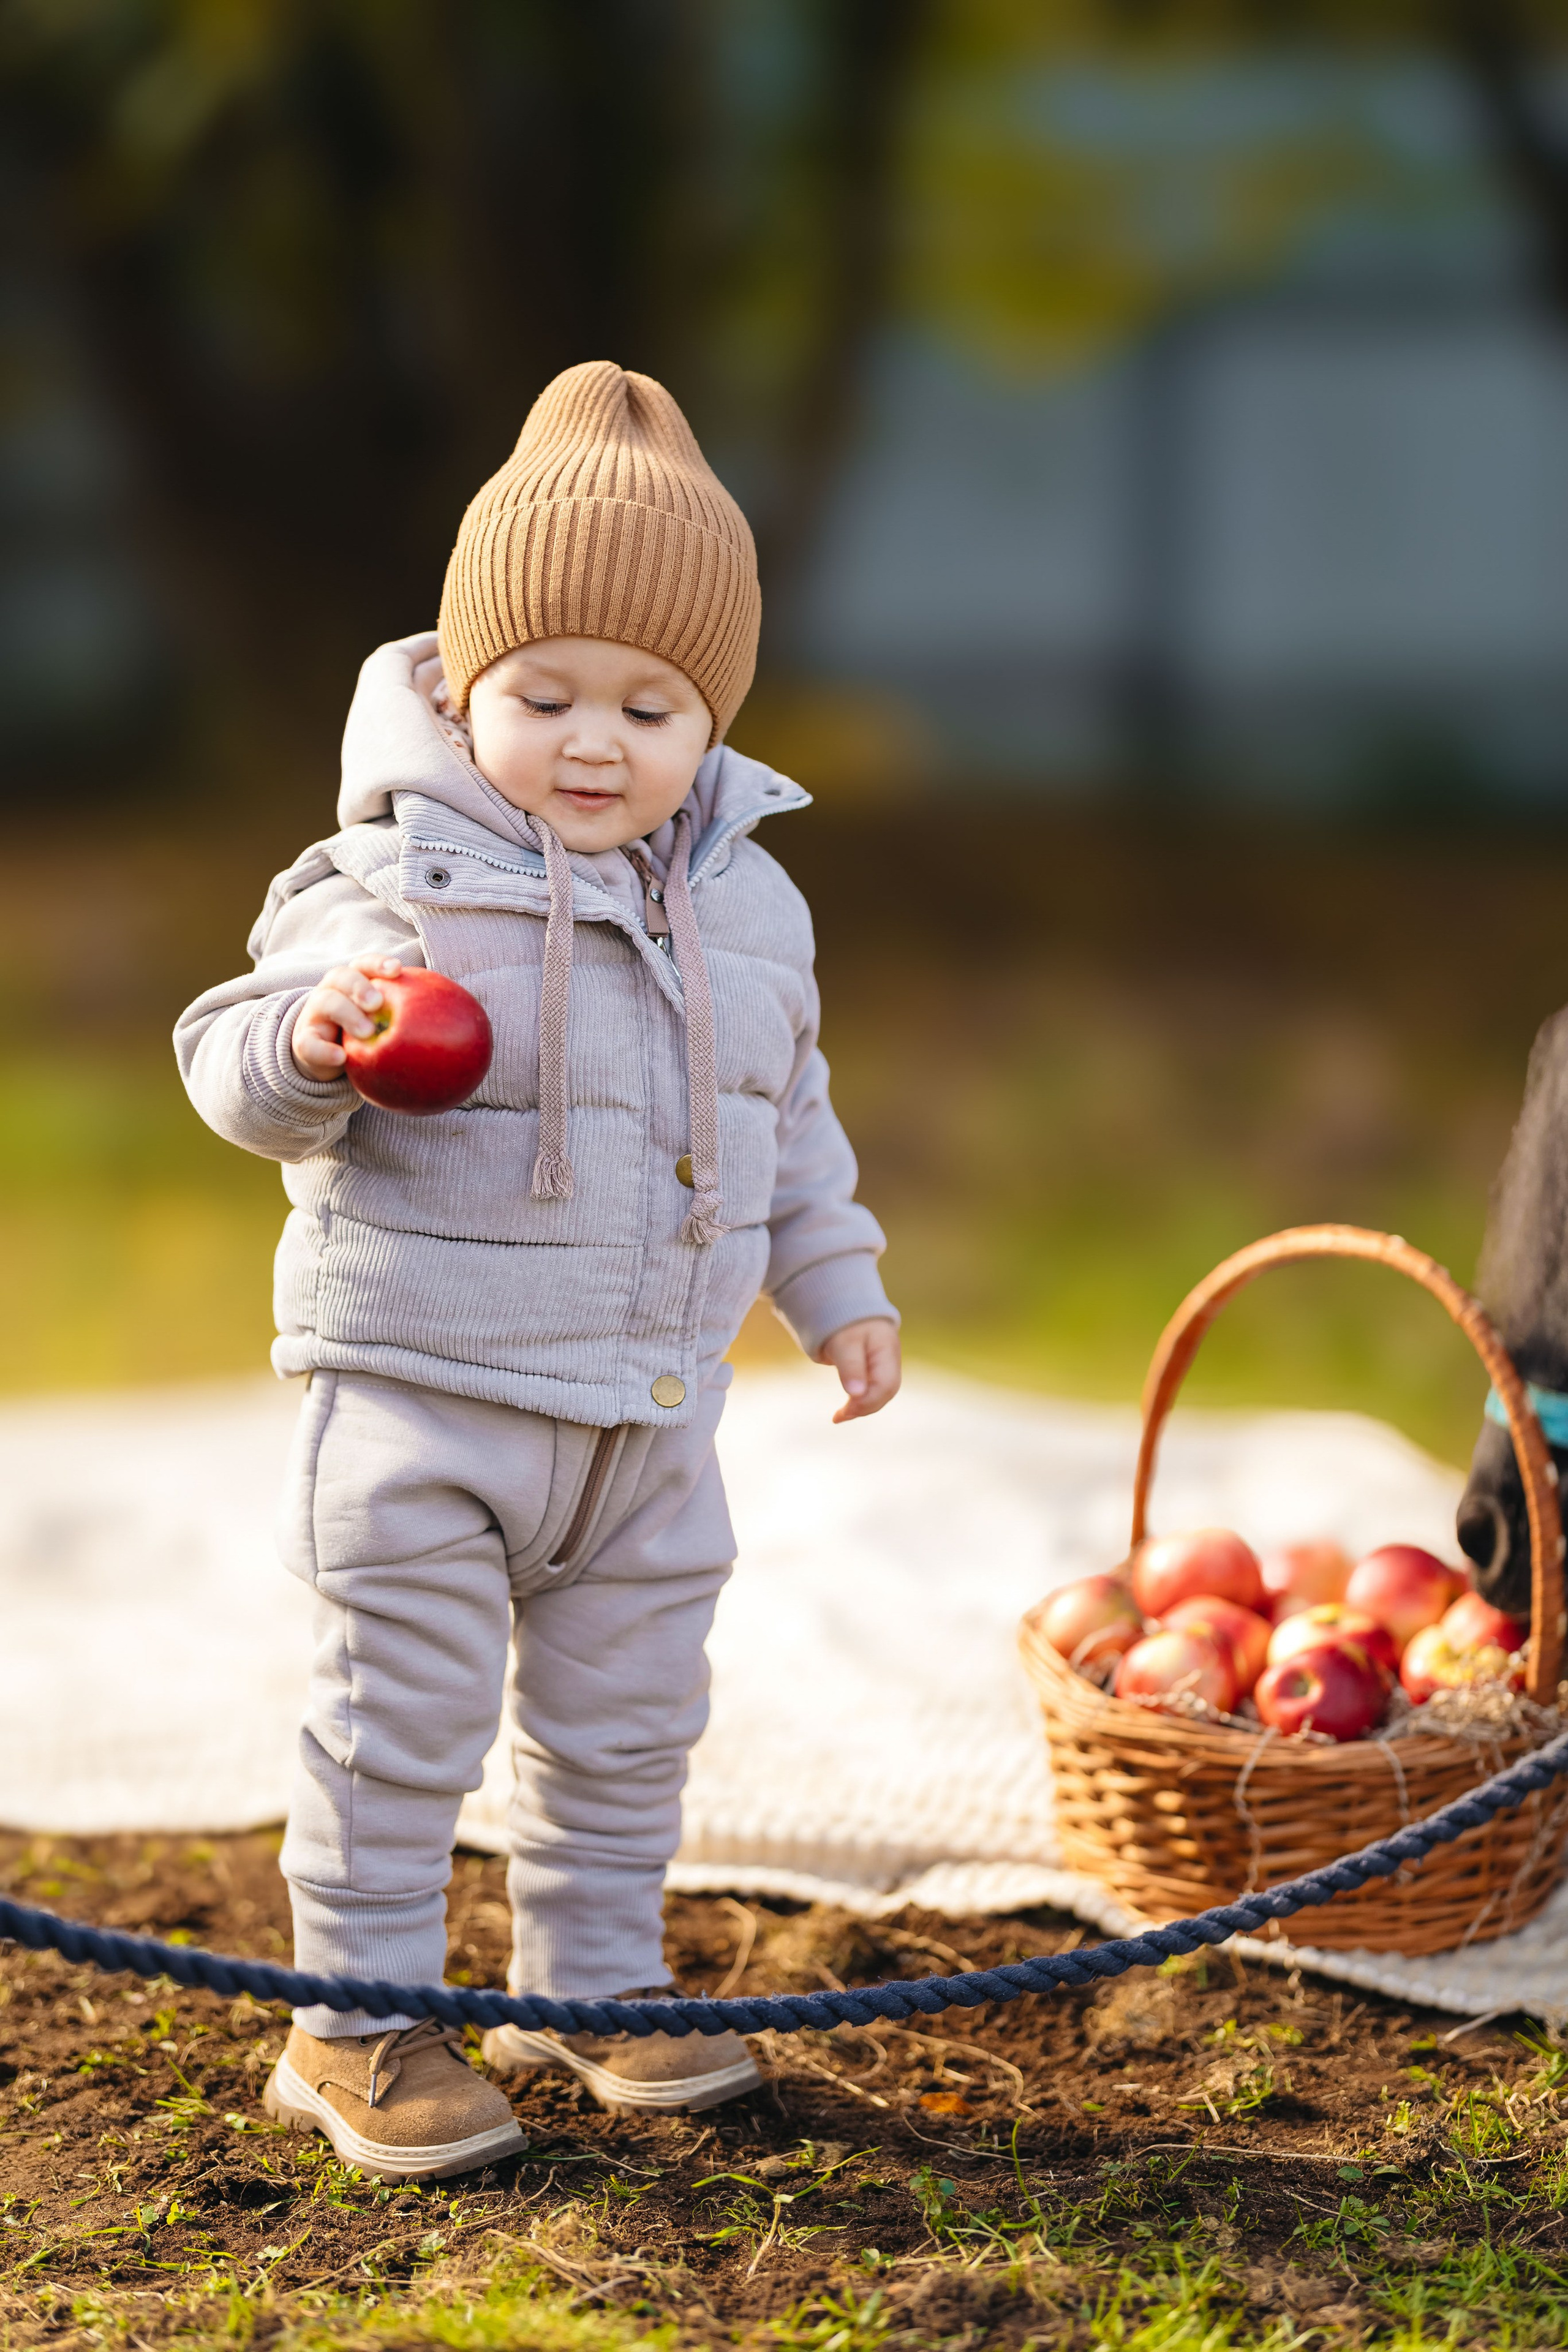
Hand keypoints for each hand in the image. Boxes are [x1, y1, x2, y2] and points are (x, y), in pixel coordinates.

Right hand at [292, 956, 401, 1080]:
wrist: (325, 1056)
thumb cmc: (365, 1034)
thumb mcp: (385, 1024)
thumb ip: (413, 1020)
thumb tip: (468, 1028)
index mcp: (354, 982)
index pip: (365, 964)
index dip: (380, 964)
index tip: (398, 970)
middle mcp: (333, 990)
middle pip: (343, 976)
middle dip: (361, 986)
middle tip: (378, 1003)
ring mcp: (315, 1013)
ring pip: (327, 1003)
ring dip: (347, 1014)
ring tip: (367, 1032)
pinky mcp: (303, 1040)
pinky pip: (309, 1043)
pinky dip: (324, 1050)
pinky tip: (341, 1058)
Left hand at [818, 1317, 901, 1423]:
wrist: (844, 1305)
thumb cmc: (844, 1322)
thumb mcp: (844, 1343)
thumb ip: (851, 1367)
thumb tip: (855, 1394)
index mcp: (887, 1350)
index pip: (886, 1385)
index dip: (867, 1402)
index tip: (845, 1411)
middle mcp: (890, 1359)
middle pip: (885, 1392)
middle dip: (864, 1407)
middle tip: (839, 1416)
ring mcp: (885, 1364)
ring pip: (879, 1393)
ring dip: (862, 1406)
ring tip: (840, 1415)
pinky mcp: (875, 1368)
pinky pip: (872, 1388)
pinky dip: (860, 1399)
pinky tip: (846, 1408)